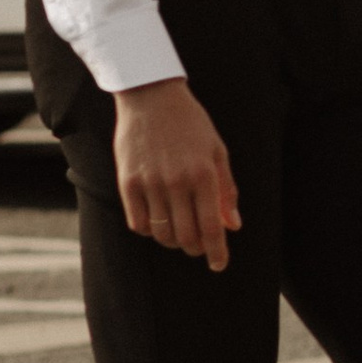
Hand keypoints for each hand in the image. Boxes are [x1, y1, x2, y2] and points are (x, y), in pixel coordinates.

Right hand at [113, 77, 240, 270]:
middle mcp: (177, 182)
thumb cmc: (190, 124)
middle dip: (195, 249)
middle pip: (186, 236)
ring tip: (179, 232)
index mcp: (204, 174)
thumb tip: (233, 226)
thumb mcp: (217, 151)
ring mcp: (150, 183)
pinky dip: (149, 230)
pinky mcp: (128, 182)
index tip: (219, 265)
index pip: (211, 227)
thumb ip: (226, 190)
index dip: (217, 252)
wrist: (152, 97)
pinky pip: (138, 223)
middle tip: (199, 247)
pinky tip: (157, 221)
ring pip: (162, 233)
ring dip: (173, 241)